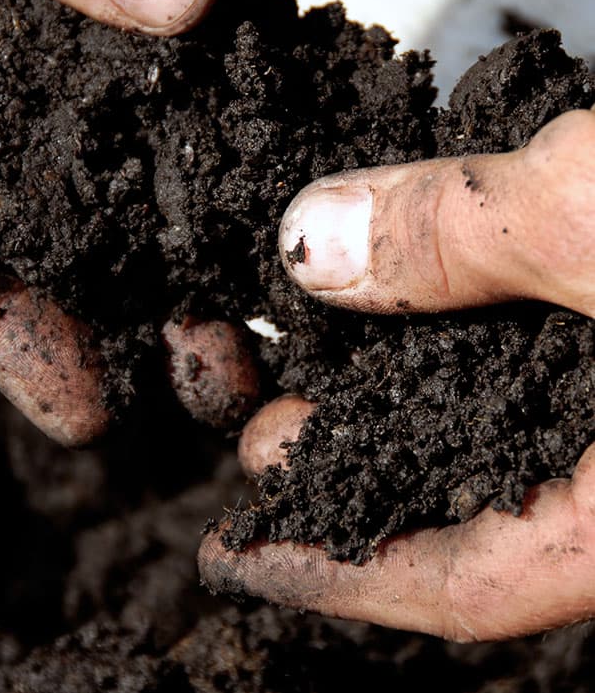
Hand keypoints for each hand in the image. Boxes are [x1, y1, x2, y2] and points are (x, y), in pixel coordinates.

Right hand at [0, 0, 225, 443]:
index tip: (90, 417)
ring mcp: (44, 24)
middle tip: (219, 377)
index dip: (17, 343)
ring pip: (121, 147)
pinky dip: (209, 89)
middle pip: (56, 228)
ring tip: (263, 290)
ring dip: (188, 216)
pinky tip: (269, 144)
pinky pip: (159, 43)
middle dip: (134, 305)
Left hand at [199, 108, 594, 641]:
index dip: (338, 573)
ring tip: (319, 346)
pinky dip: (464, 326)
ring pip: (499, 418)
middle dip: (355, 457)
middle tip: (260, 424)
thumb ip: (453, 236)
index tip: (240, 557)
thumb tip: (314, 242)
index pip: (466, 583)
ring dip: (406, 384)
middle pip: (469, 497)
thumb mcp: (593, 216)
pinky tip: (415, 282)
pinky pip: (533, 348)